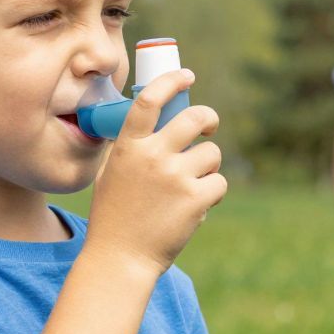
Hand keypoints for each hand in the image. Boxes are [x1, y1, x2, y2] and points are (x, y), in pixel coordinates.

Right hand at [84, 70, 225, 275]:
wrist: (121, 258)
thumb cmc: (115, 217)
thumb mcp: (114, 175)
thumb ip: (134, 150)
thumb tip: (160, 126)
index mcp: (129, 147)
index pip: (150, 100)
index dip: (172, 81)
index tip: (187, 76)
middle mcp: (152, 156)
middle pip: (194, 117)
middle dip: (207, 117)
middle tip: (208, 125)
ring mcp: (175, 176)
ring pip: (211, 153)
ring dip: (207, 166)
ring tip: (191, 187)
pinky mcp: (196, 198)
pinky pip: (219, 182)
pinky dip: (213, 193)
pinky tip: (196, 206)